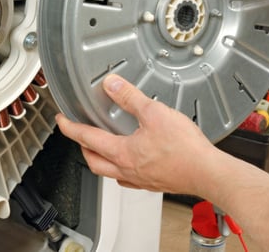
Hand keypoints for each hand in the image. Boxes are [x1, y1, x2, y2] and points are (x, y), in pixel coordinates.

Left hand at [55, 74, 223, 194]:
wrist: (208, 172)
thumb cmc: (185, 149)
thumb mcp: (154, 113)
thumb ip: (130, 97)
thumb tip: (112, 85)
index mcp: (122, 152)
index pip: (87, 138)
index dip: (70, 127)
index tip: (61, 120)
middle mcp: (127, 169)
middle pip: (93, 160)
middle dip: (82, 146)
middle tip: (78, 134)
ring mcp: (140, 179)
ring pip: (109, 172)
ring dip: (100, 159)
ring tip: (100, 147)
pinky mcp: (154, 183)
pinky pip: (128, 179)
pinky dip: (121, 169)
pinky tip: (130, 162)